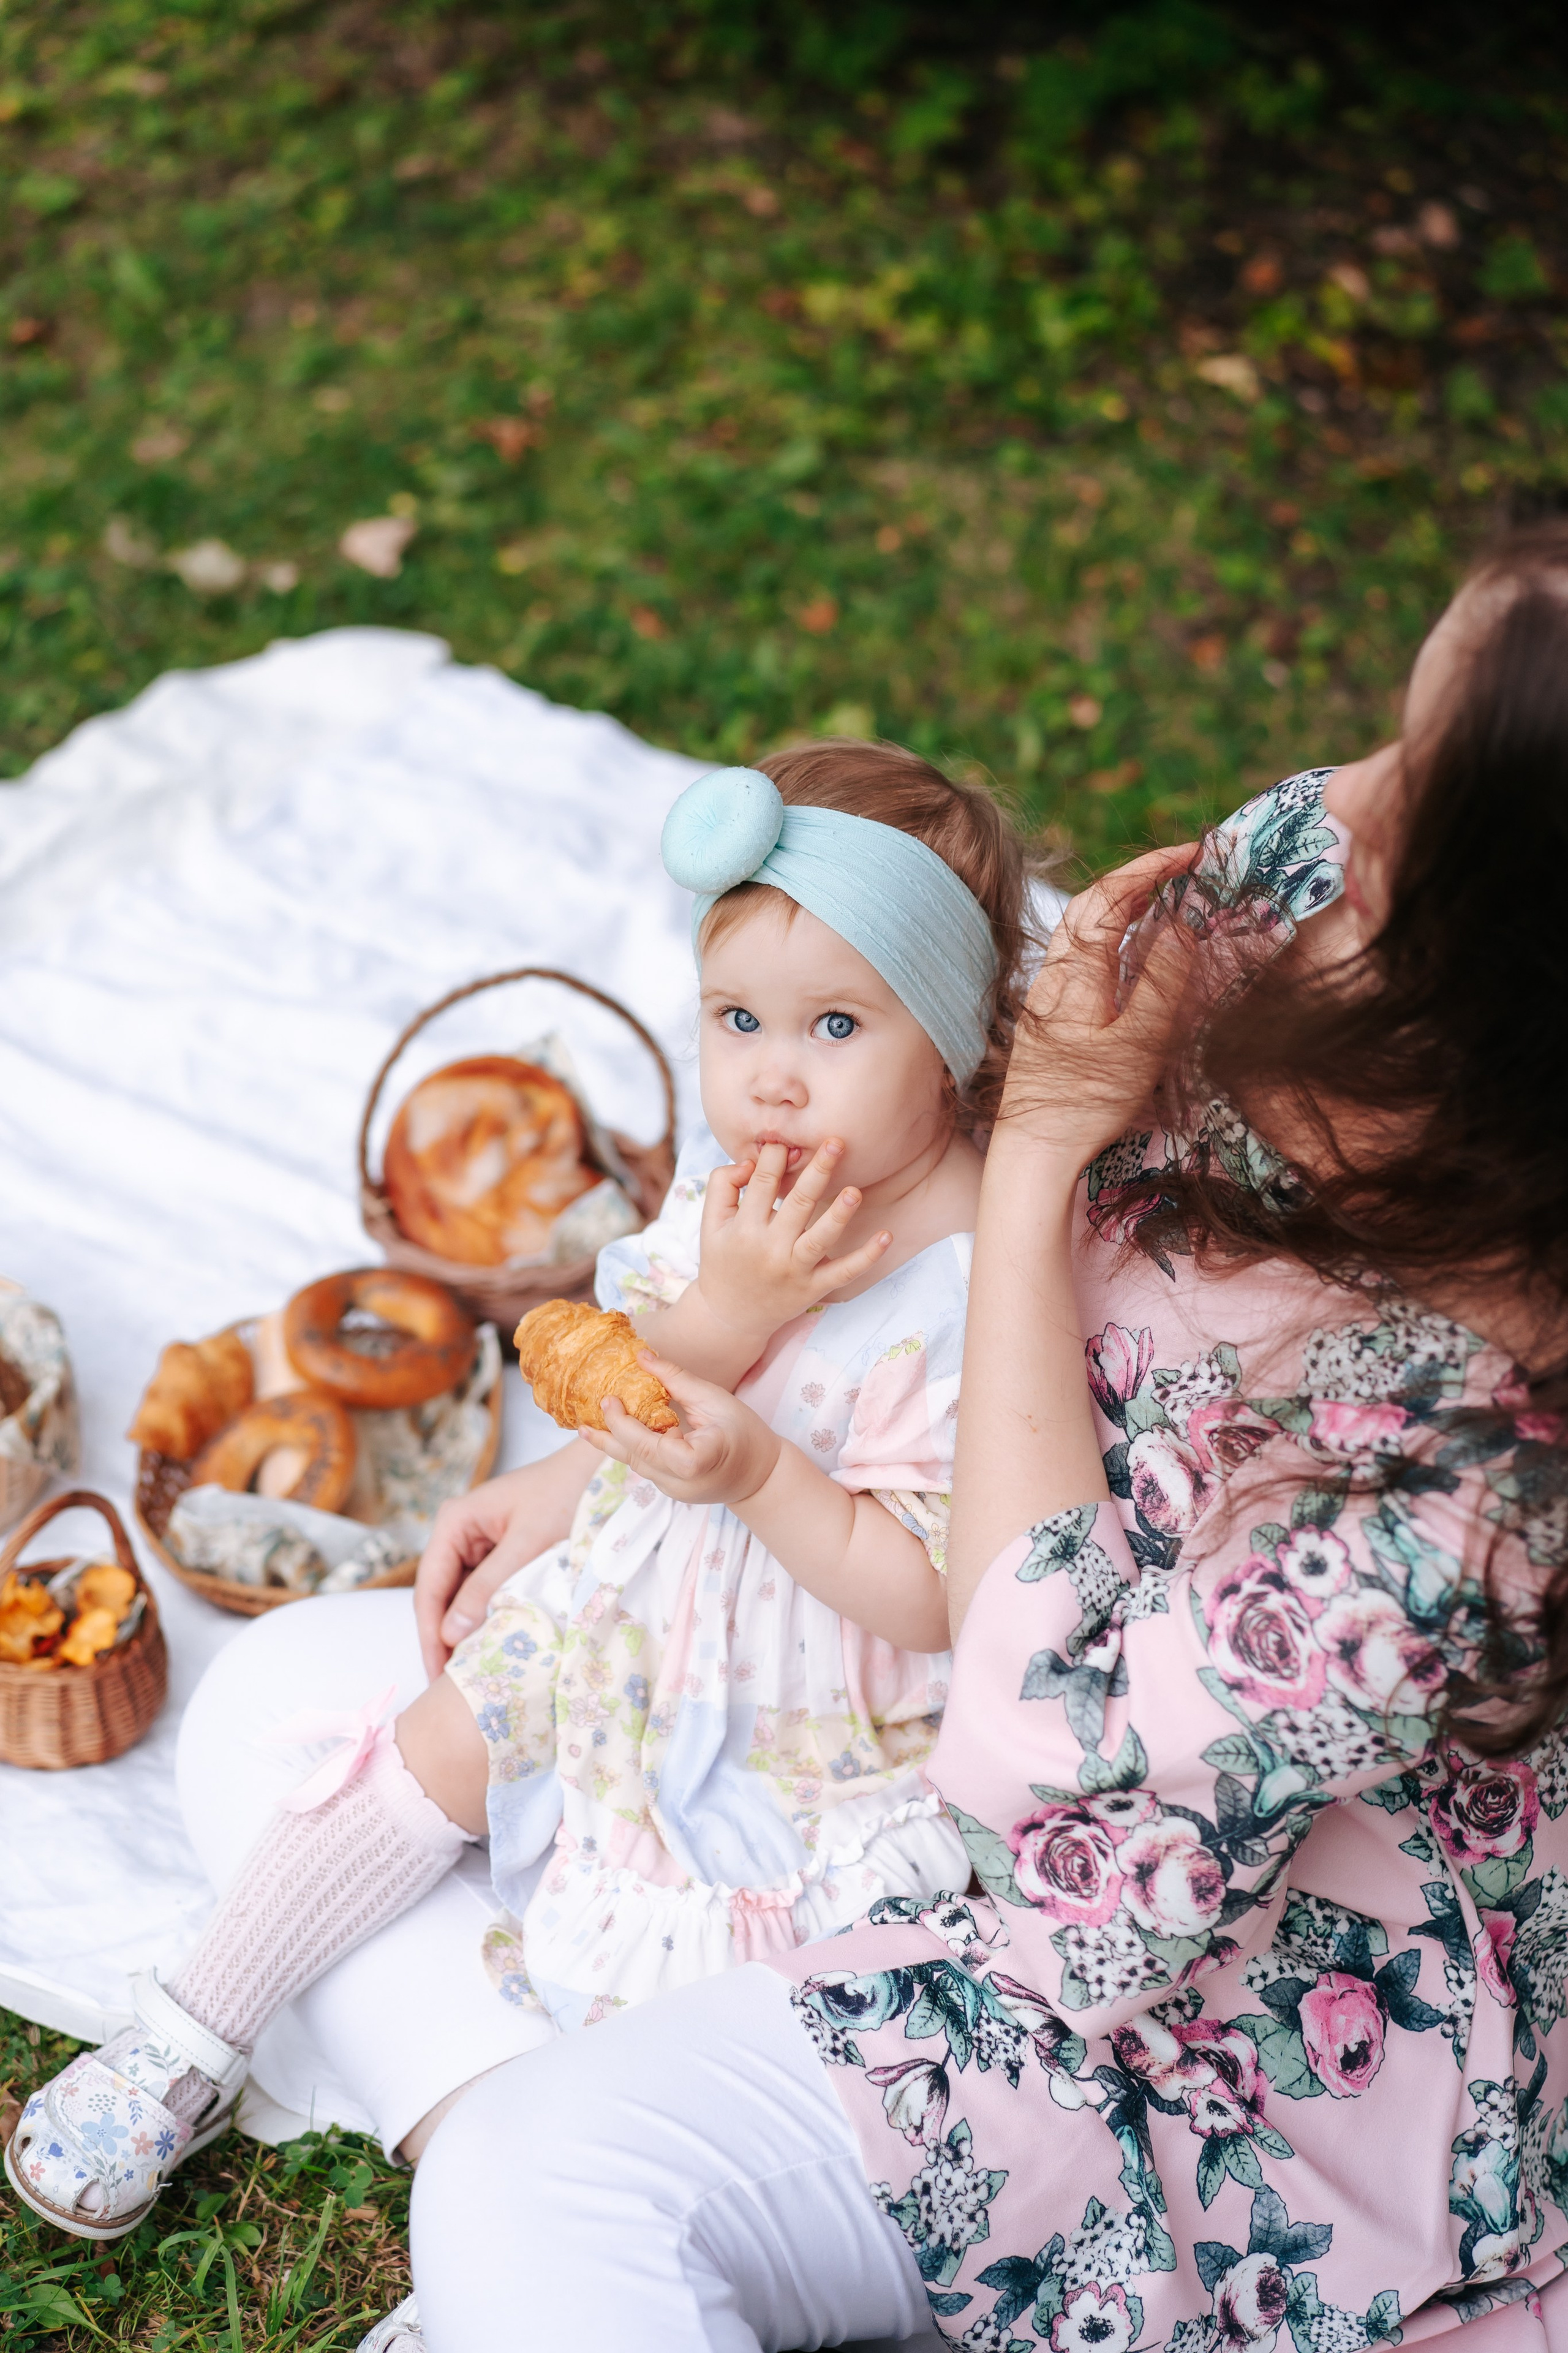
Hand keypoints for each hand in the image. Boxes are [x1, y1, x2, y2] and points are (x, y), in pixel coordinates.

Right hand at [413, 1443, 591, 1679]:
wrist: (599, 1470)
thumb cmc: (566, 1494)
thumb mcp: (528, 1544)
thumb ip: (488, 1587)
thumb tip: (449, 1633)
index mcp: (454, 1521)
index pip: (430, 1588)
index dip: (430, 1634)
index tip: (435, 1673)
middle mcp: (458, 1532)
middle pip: (439, 1596)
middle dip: (442, 1639)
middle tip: (448, 1686)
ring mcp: (477, 1544)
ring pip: (459, 1598)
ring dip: (463, 1632)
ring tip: (468, 1674)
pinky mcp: (498, 1554)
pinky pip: (482, 1592)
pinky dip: (485, 1618)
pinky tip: (490, 1645)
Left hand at [579, 1353, 781, 1510]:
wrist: (761, 1476)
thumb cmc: (746, 1433)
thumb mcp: (716, 1400)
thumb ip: (677, 1380)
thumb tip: (643, 1355)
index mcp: (695, 1460)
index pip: (650, 1446)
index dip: (625, 1426)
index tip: (610, 1400)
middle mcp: (680, 1482)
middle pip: (635, 1458)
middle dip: (608, 1434)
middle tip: (590, 1412)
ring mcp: (674, 1491)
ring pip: (635, 1465)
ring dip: (610, 1444)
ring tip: (585, 1428)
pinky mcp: (671, 1491)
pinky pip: (644, 1467)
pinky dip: (628, 1449)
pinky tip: (612, 1435)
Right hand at [693, 1139, 890, 1348]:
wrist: (730, 1317)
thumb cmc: (723, 1260)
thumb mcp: (711, 1222)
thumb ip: (722, 1184)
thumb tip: (750, 1161)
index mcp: (744, 1228)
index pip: (763, 1182)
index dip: (777, 1157)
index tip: (790, 1141)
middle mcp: (770, 1248)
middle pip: (797, 1203)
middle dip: (817, 1172)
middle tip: (836, 1143)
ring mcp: (795, 1270)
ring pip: (820, 1238)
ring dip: (839, 1215)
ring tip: (854, 1191)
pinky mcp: (813, 1288)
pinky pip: (843, 1272)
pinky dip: (866, 1257)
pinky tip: (886, 1236)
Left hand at [999, 844, 1199, 1175]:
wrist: (1031, 1151)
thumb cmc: (1085, 1103)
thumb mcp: (1137, 1044)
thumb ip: (1161, 983)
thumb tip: (1181, 926)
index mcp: (1077, 972)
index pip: (1112, 896)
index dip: (1151, 866)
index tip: (1192, 852)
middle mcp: (1057, 974)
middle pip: (1093, 903)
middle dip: (1138, 876)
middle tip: (1183, 866)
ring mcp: (1050, 994)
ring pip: (1084, 928)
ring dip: (1123, 902)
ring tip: (1162, 894)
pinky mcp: (1052, 1017)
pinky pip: (1083, 955)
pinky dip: (1112, 935)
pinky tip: (1131, 949)